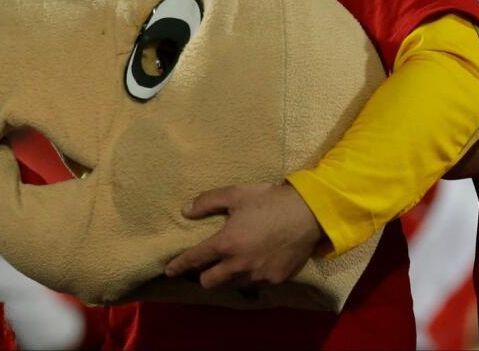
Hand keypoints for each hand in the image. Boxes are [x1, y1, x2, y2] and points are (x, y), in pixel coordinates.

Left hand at [163, 183, 323, 291]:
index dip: (179, 265)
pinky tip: (255, 263)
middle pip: (209, 282)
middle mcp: (239, 265)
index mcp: (226, 243)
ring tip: (230, 264)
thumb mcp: (236, 194)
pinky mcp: (275, 280)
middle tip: (205, 266)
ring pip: (231, 285)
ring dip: (226, 277)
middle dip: (203, 276)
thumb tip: (186, 211)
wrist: (309, 214)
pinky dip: (250, 276)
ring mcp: (258, 275)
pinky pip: (255, 283)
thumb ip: (208, 201)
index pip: (195, 259)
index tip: (170, 270)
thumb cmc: (269, 200)